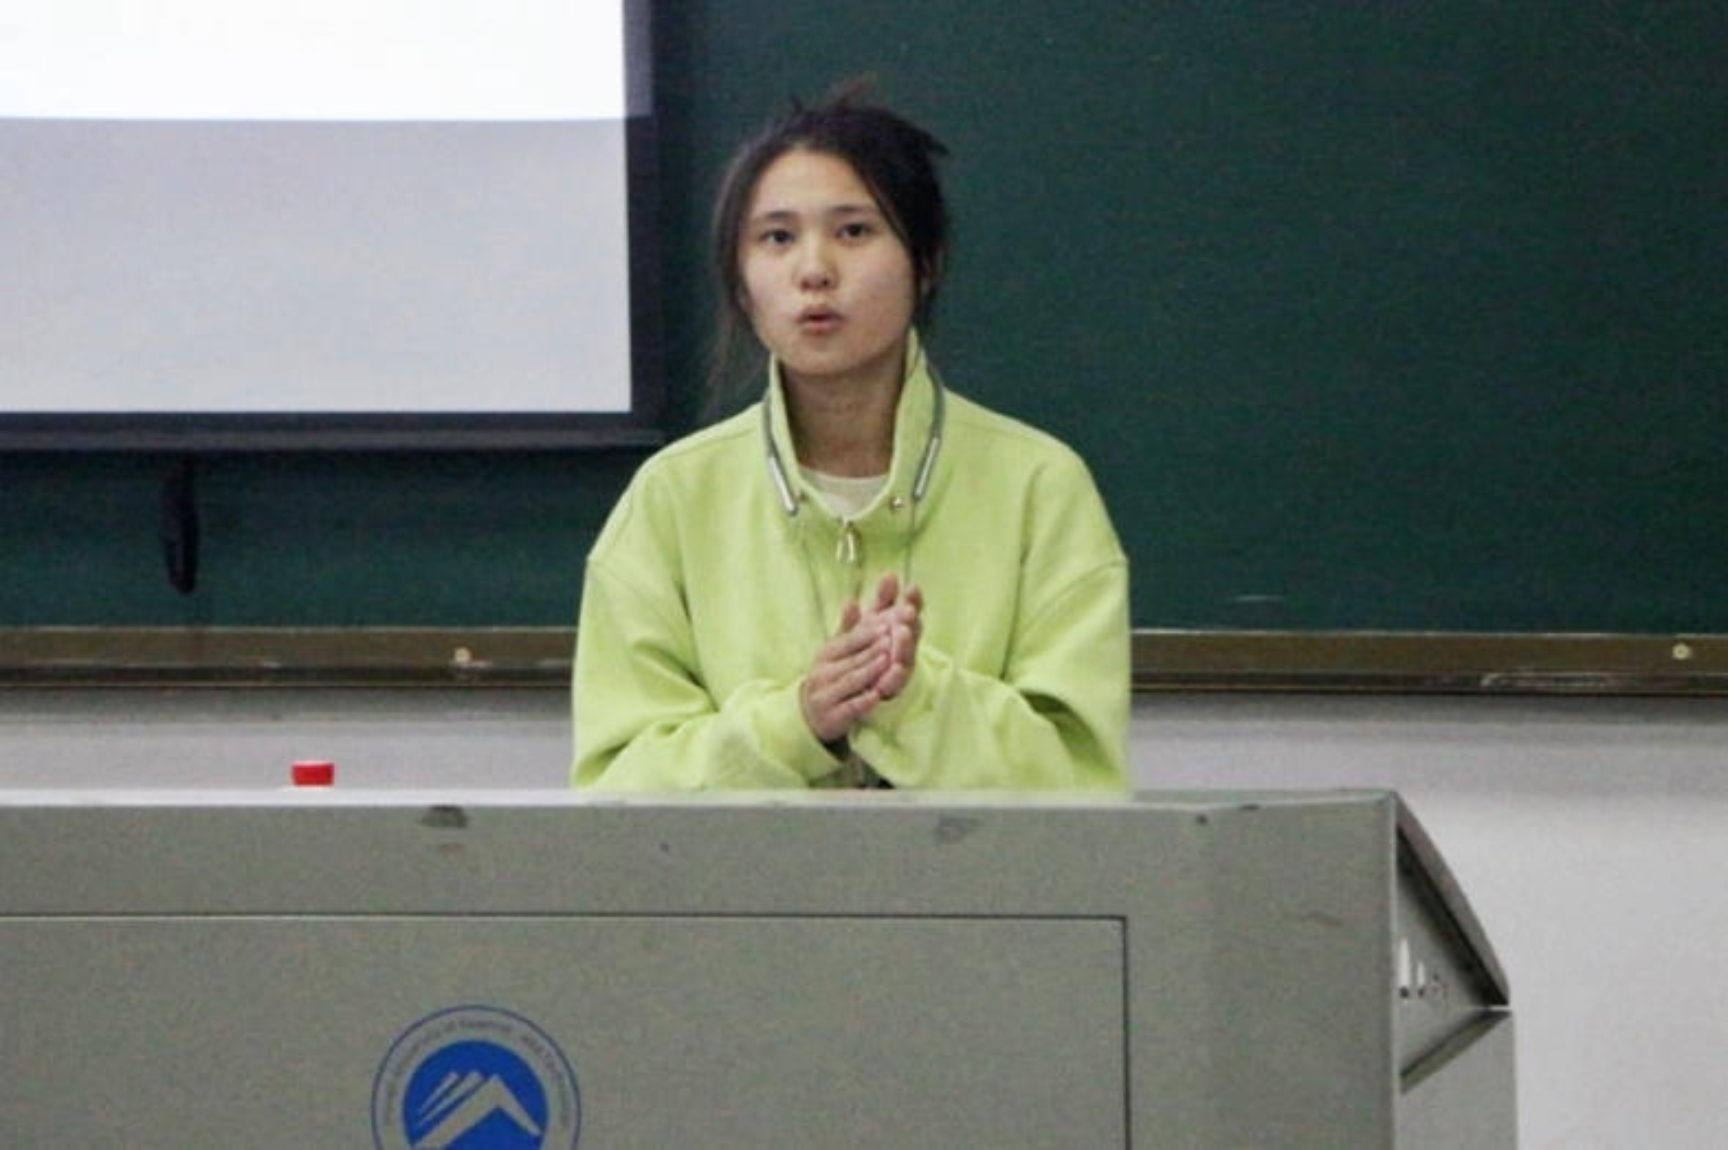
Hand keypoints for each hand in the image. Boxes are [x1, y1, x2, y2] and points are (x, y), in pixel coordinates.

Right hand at [800, 599, 891, 743]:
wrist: (810, 715)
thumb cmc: (831, 676)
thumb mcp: (836, 652)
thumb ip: (848, 628)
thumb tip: (852, 600)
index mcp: (827, 654)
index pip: (849, 640)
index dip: (868, 632)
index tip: (888, 623)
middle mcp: (823, 672)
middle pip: (853, 659)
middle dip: (874, 648)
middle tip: (894, 637)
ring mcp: (826, 695)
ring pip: (852, 681)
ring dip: (870, 670)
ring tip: (889, 660)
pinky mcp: (832, 717)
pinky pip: (849, 707)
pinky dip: (863, 702)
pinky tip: (877, 696)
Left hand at [860, 573, 921, 700]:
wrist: (855, 684)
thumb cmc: (868, 646)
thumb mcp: (871, 621)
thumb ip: (881, 601)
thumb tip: (890, 574)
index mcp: (900, 628)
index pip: (910, 611)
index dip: (913, 600)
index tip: (912, 587)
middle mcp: (905, 647)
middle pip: (912, 632)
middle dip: (911, 621)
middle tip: (907, 610)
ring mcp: (901, 668)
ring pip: (906, 656)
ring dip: (906, 645)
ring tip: (903, 632)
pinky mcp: (893, 688)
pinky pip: (896, 682)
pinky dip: (896, 675)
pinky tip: (897, 667)